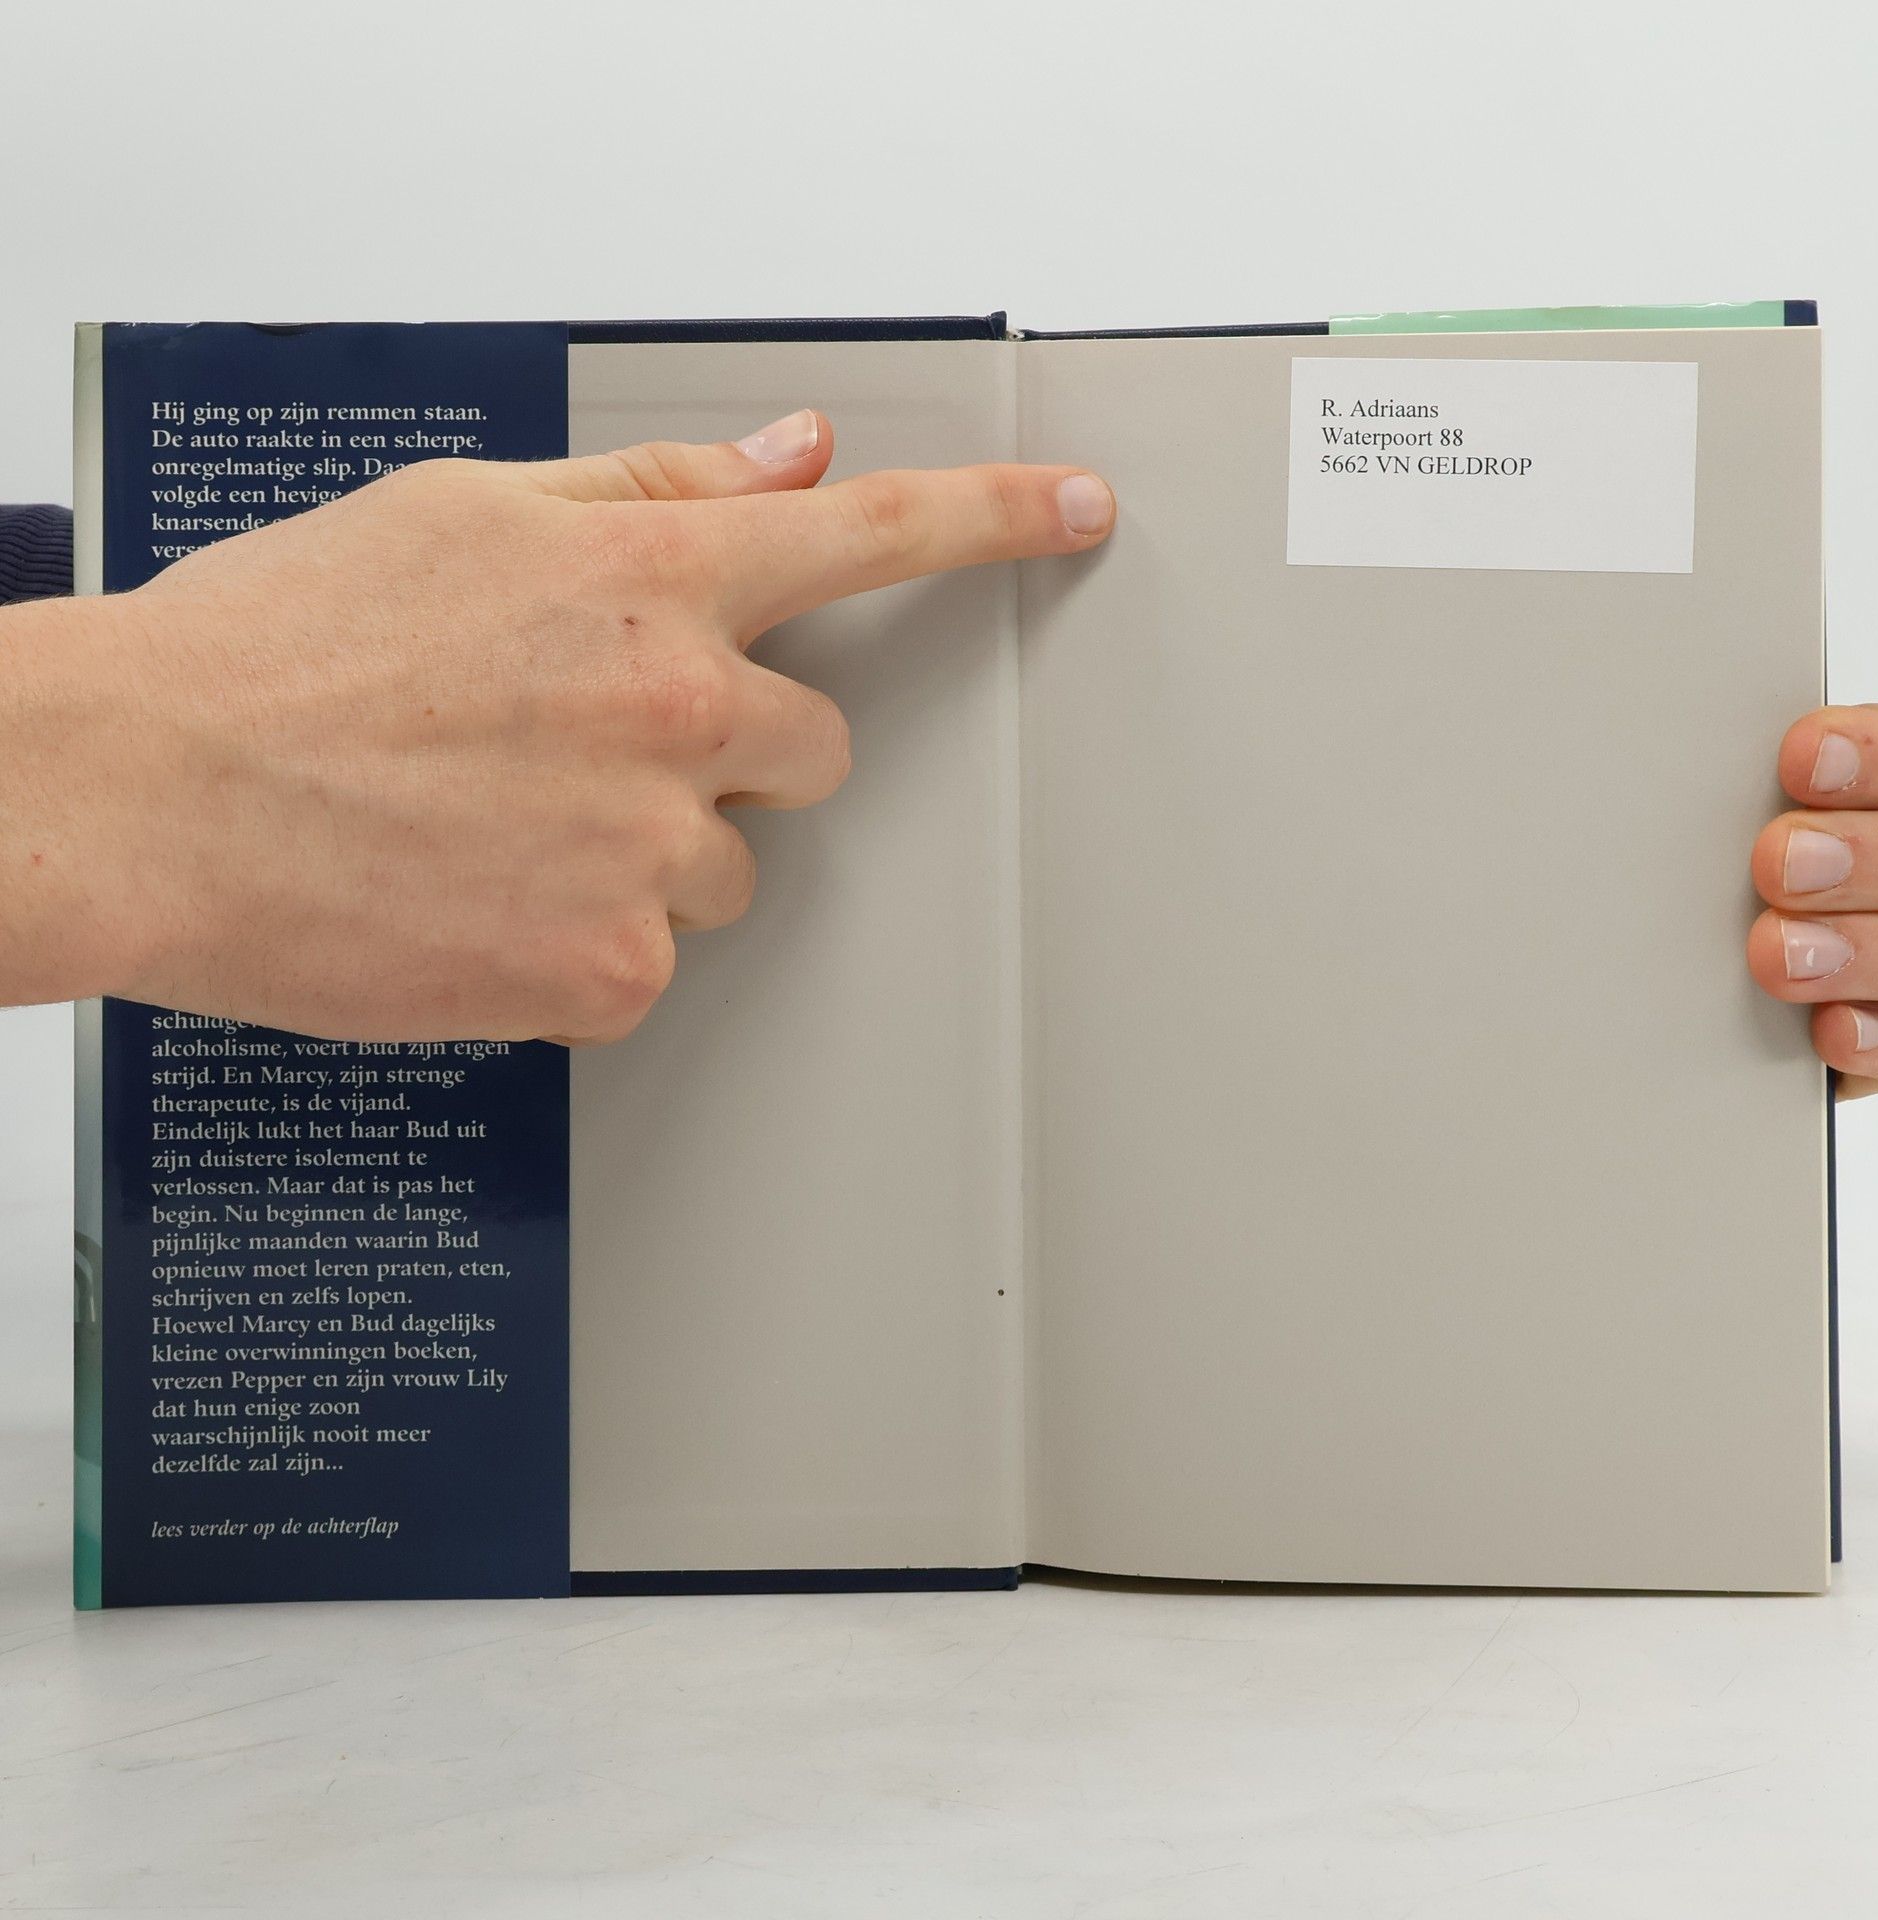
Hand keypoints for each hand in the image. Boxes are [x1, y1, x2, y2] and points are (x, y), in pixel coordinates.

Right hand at [0, 412, 1114, 1040]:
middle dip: (739, 754)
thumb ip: (654, 493)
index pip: (869, 536)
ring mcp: (651, 854)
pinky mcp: (608, 974)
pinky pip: (653, 960)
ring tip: (502, 827)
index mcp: (650, 580)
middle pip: (813, 752)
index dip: (992, 522)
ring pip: (727, 870)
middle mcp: (677, 713)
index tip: (1072, 514)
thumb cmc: (283, 643)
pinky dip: (591, 941)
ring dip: (651, 853)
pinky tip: (484, 899)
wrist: (151, 787)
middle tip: (604, 750)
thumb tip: (787, 457)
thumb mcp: (466, 513)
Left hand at [1748, 704, 1877, 1096]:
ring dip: (1856, 951)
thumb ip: (1748, 809)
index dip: (1866, 757)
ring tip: (1778, 953)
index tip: (1801, 758)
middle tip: (1778, 862)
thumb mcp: (1759, 831)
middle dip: (1854, 856)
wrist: (1792, 986)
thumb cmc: (1769, 880)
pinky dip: (1876, 1039)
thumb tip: (1673, 785)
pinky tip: (1832, 1030)